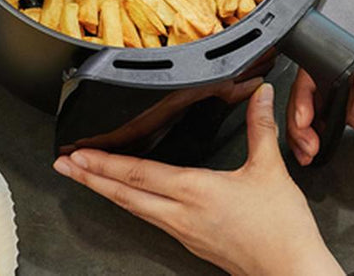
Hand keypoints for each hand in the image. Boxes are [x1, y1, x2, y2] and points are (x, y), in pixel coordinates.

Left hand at [53, 84, 344, 275]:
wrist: (290, 271)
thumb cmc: (280, 229)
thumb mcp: (271, 170)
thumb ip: (261, 129)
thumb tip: (261, 96)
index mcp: (196, 191)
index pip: (139, 173)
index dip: (105, 162)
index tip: (80, 153)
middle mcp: (181, 213)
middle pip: (125, 194)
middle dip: (90, 178)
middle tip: (63, 165)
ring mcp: (183, 231)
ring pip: (134, 208)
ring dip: (105, 191)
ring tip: (84, 178)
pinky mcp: (191, 241)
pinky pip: (150, 218)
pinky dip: (130, 203)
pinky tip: (127, 198)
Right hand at [287, 51, 353, 163]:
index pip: (318, 70)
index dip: (303, 95)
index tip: (305, 119)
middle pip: (310, 90)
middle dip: (299, 118)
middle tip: (305, 143)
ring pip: (314, 106)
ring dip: (304, 129)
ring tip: (309, 151)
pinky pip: (326, 119)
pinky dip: (316, 134)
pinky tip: (316, 148)